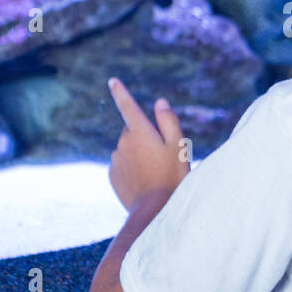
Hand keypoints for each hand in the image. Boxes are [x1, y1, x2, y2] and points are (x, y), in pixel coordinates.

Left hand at [106, 77, 189, 209]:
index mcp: (140, 131)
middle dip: (144, 137)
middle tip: (162, 155)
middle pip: (132, 131)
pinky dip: (132, 169)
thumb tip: (160, 102)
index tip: (112, 81)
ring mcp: (115, 159)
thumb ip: (168, 121)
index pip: (128, 106)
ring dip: (138, 154)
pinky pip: (122, 165)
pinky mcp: (112, 175)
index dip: (120, 92)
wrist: (153, 210)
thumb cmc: (171, 176)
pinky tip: (144, 181)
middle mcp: (123, 142)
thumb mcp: (178, 146)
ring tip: (155, 172)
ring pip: (127, 149)